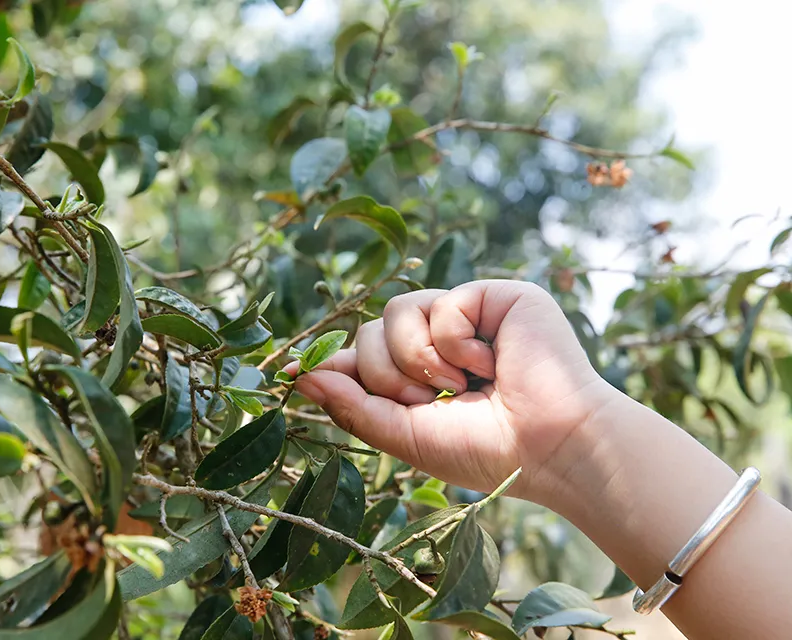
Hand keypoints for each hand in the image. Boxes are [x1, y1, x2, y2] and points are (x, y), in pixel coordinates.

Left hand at [283, 280, 618, 499]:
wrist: (552, 446)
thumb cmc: (486, 449)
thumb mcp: (405, 435)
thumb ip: (352, 406)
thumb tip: (298, 376)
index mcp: (418, 375)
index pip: (359, 355)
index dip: (329, 361)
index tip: (284, 372)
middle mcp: (437, 340)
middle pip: (368, 331)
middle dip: (384, 373)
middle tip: (423, 401)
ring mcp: (464, 315)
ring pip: (396, 310)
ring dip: (417, 357)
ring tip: (457, 384)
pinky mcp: (493, 295)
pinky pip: (440, 302)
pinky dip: (454, 342)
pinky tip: (490, 363)